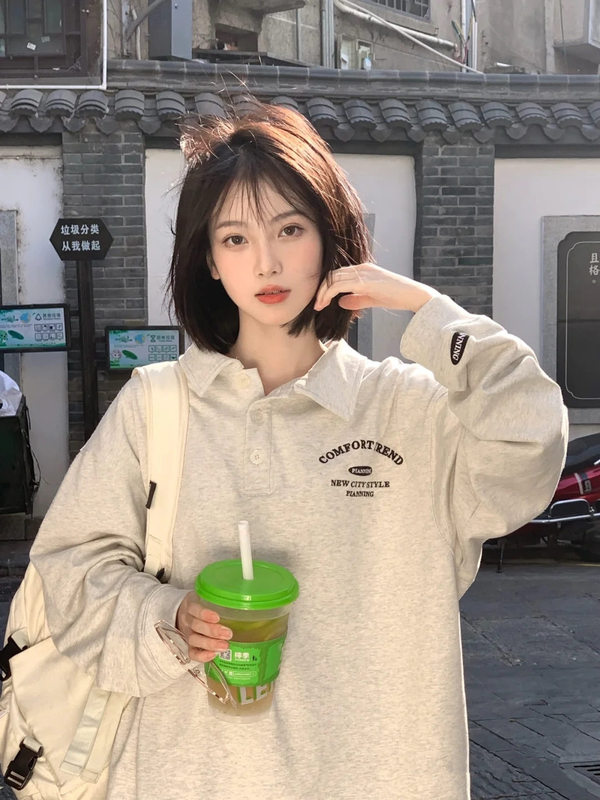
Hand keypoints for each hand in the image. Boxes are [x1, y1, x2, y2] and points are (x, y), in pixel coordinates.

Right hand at [176, 591, 232, 662]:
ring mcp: (188, 633)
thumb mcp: (206, 597)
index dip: (204, 614)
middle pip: (196, 626)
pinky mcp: (189, 645)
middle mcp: (188, 620)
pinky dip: (202, 656)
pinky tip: (213, 655)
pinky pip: (192, 653)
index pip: (194, 609)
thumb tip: (240, 599)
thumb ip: (219, 598)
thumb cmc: (201, 604)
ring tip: (224, 646)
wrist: (185, 613)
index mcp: (191, 605)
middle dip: (212, 631)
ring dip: (210, 644)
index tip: (217, 617)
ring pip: (194, 640)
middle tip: (228, 634)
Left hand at [314, 263, 438, 313]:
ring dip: (322, 292)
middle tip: (316, 305)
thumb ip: (356, 299)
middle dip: (321, 289)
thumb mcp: (372, 299)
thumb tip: (340, 302)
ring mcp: (363, 272)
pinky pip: (340, 284)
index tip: (320, 302)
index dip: (326, 288)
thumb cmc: (396, 297)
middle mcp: (361, 268)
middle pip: (332, 274)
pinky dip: (329, 293)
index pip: (338, 275)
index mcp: (363, 270)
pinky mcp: (365, 281)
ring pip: (333, 278)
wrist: (413, 295)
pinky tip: (325, 303)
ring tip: (318, 306)